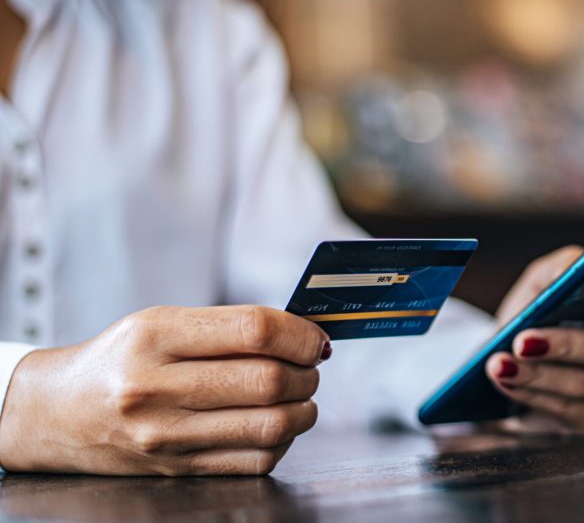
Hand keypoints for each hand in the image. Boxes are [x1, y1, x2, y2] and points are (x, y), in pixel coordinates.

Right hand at [0, 306, 329, 474]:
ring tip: (300, 396)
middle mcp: (156, 387)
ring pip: (271, 426)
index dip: (301, 334)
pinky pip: (256, 460)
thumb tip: (305, 336)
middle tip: (310, 367)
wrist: (59, 412)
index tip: (315, 339)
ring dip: (304, 409)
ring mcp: (166, 435)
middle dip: (307, 373)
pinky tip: (275, 423)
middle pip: (269, 381)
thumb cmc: (121, 359)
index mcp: (156, 336)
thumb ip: (230, 327)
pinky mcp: (178, 469)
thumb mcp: (162, 323)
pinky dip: (282, 441)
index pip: (255, 331)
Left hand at [486, 247, 583, 433]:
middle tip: (525, 340)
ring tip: (500, 363)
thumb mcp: (545, 279)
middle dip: (567, 346)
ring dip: (538, 373)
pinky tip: (506, 380)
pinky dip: (532, 394)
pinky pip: (568, 411)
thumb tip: (572, 270)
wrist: (509, 351)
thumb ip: (563, 266)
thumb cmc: (538, 310)